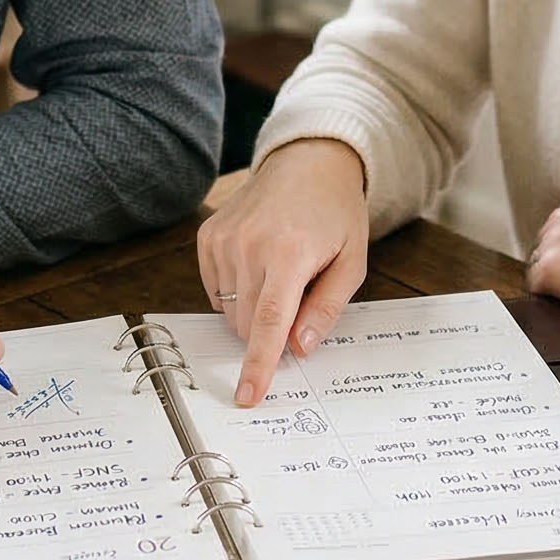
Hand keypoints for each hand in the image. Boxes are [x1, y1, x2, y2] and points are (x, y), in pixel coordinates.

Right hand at [195, 139, 370, 407]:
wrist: (307, 163)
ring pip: (229, 311)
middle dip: (271, 330)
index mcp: (289, 252)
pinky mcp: (208, 236)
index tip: (248, 396)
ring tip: (281, 272)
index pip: (269, 322)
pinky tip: (258, 265)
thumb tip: (298, 348)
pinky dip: (237, 292)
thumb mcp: (351, 262)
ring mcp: (223, 239)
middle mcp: (249, 244)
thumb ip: (325, 309)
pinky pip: (215, 290)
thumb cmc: (336, 214)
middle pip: (248, 324)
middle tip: (299, 296)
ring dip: (254, 309)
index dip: (259, 365)